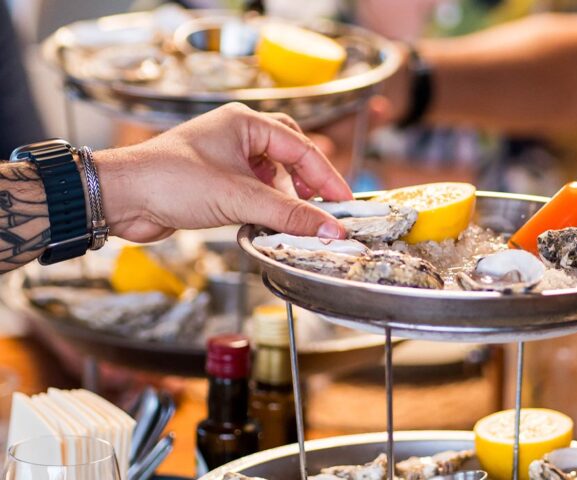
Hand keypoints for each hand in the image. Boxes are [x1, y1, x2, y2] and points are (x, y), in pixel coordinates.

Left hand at [94, 103, 352, 242]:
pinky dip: (265, 206)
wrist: (121, 200)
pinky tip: (267, 222)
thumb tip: (329, 227)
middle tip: (321, 205)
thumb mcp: (239, 197)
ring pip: (271, 175)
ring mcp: (225, 158)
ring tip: (292, 219)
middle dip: (306, 180)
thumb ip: (288, 213)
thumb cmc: (170, 181)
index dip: (325, 176)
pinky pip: (253, 191)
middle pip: (288, 154)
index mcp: (244, 122)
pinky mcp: (216, 182)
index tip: (344, 202)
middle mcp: (236, 135)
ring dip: (284, 197)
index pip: (300, 147)